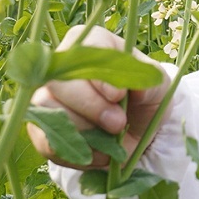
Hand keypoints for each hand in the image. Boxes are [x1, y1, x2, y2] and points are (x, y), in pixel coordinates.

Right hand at [27, 24, 166, 169]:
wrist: (138, 131)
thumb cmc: (145, 98)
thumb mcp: (158, 87)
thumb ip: (147, 82)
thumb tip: (128, 88)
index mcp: (91, 44)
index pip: (83, 50)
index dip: (98, 77)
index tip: (119, 96)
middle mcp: (61, 67)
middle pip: (58, 81)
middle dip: (90, 106)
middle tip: (118, 123)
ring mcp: (46, 96)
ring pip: (46, 108)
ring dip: (82, 130)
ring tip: (111, 141)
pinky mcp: (40, 129)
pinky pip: (44, 140)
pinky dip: (74, 152)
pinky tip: (99, 155)